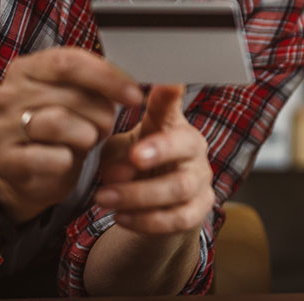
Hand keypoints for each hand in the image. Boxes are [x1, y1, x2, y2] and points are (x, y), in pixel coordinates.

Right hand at [0, 47, 144, 221]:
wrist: (28, 170)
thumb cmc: (60, 127)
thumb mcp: (77, 95)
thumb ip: (98, 82)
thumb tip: (132, 88)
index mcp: (27, 68)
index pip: (69, 62)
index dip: (107, 77)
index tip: (135, 95)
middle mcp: (8, 94)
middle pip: (71, 95)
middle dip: (101, 113)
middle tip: (107, 126)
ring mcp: (1, 127)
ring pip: (60, 123)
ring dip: (88, 136)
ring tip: (89, 140)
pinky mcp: (5, 160)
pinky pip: (54, 157)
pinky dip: (70, 161)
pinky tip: (67, 159)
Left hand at [95, 85, 214, 235]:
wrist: (152, 205)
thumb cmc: (134, 165)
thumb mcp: (120, 148)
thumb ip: (117, 152)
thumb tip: (120, 168)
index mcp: (173, 124)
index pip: (173, 103)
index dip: (170, 93)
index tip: (165, 81)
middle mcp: (193, 147)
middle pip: (186, 145)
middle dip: (159, 150)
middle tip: (132, 156)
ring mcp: (200, 179)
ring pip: (179, 187)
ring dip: (138, 194)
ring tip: (103, 197)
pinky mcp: (199, 210)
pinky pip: (179, 218)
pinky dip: (147, 220)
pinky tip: (120, 217)